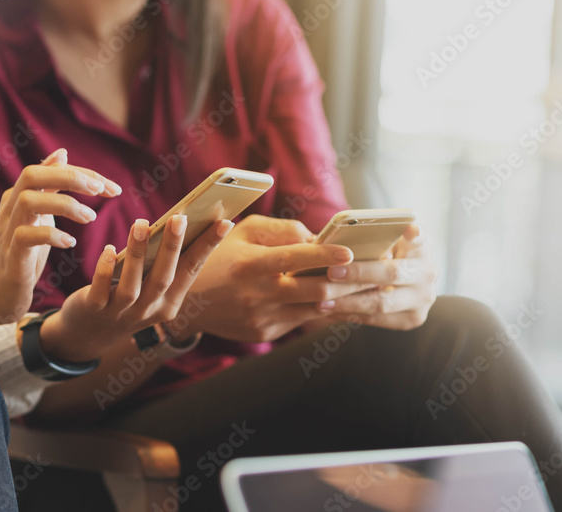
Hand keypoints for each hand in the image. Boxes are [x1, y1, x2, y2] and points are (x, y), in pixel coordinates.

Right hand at [0, 148, 120, 324]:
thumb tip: (62, 153)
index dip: (84, 174)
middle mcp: (11, 206)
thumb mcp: (38, 213)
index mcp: (20, 193)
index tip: (112, 188)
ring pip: (29, 201)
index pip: (51, 169)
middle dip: (70, 177)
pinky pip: (26, 236)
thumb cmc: (22, 251)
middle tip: (99, 191)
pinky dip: (52, 235)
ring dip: (65, 206)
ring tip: (90, 218)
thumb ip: (50, 186)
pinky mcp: (10, 254)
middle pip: (33, 174)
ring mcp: (8, 229)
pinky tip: (70, 242)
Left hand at [38, 215, 233, 361]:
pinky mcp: (95, 309)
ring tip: (141, 224)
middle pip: (164, 278)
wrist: (89, 335)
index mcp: (169, 303)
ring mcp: (121, 313)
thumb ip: (161, 263)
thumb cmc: (125, 300)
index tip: (224, 222)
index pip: (191, 271)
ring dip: (138, 253)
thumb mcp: (149, 288)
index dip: (207, 247)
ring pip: (133, 285)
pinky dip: (105, 269)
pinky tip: (109, 249)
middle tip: (180, 217)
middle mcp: (148, 311)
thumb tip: (178, 223)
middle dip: (173, 247)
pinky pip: (101, 289)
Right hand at [173, 215, 368, 342]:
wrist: (186, 301)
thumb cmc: (217, 256)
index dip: (324, 255)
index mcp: (249, 264)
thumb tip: (317, 236)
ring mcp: (262, 317)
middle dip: (349, 282)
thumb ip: (280, 229)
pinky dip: (321, 308)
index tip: (349, 251)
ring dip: (343, 298)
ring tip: (367, 286)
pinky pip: (301, 319)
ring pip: (314, 309)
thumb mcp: (241, 232)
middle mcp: (256, 294)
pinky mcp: (265, 333)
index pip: (293, 258)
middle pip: (315, 290)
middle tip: (375, 273)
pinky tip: (337, 298)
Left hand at [311, 224, 437, 329]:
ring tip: (322, 302)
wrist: (394, 284)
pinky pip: (377, 319)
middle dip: (359, 273)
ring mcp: (423, 297)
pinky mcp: (412, 318)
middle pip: (393, 273)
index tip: (408, 229)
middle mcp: (428, 271)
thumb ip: (368, 239)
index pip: (421, 237)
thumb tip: (336, 244)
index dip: (414, 234)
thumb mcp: (379, 242)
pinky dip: (350, 314)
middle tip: (332, 272)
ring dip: (348, 302)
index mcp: (422, 246)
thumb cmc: (377, 253)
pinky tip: (329, 310)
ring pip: (382, 302)